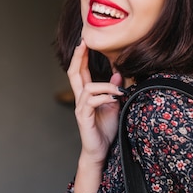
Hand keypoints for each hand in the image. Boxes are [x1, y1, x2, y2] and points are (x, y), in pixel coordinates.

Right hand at [67, 40, 123, 166]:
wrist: (100, 151)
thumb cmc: (106, 129)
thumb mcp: (114, 105)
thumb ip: (114, 90)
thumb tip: (117, 74)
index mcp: (87, 95)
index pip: (80, 71)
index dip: (81, 56)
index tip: (84, 41)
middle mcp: (81, 99)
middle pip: (73, 73)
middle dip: (78, 57)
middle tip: (82, 43)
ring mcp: (81, 108)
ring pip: (87, 88)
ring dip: (105, 86)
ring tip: (118, 91)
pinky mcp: (84, 118)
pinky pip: (91, 101)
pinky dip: (104, 97)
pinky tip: (115, 99)